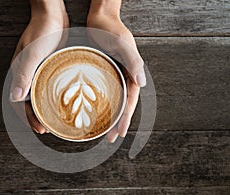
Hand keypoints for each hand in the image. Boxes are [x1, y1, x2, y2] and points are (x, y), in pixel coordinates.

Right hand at [10, 0, 68, 133]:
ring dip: (43, 110)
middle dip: (35, 117)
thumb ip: (24, 75)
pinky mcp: (47, 67)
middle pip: (28, 102)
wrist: (53, 16)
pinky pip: (46, 87)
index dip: (26, 117)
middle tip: (47, 129)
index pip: (18, 102)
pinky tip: (60, 102)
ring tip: (53, 120)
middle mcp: (26, 75)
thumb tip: (15, 97)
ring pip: (37, 96)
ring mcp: (37, 71)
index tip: (39, 128)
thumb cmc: (42, 32)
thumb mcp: (33, 54)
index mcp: (19, 73)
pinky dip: (50, 98)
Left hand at [87, 0, 145, 141]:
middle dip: (117, 122)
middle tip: (109, 138)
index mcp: (131, 74)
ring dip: (108, 116)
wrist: (100, 18)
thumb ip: (134, 62)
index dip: (125, 118)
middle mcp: (122, 77)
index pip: (130, 101)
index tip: (119, 133)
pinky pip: (101, 91)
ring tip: (100, 130)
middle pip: (121, 104)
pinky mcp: (101, 72)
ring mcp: (112, 75)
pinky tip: (90, 109)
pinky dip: (98, 103)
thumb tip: (142, 84)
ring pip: (111, 100)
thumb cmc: (112, 30)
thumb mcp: (123, 44)